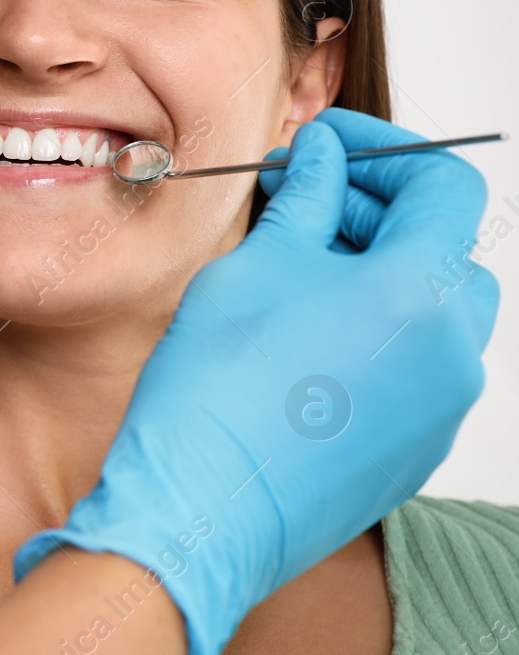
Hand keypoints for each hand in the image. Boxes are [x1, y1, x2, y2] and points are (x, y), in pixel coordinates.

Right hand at [12, 107, 498, 654]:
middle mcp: (453, 352)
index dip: (384, 150)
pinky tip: (304, 338)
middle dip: (378, 213)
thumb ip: (304, 202)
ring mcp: (441, 409)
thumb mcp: (254, 268)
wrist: (201, 509)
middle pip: (446, 249)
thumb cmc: (216, 391)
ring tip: (299, 272)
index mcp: (421, 293)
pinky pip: (416, 370)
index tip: (329, 145)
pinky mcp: (415, 451)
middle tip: (305, 199)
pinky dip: (377, 335)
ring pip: (436, 313)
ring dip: (380, 275)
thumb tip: (319, 161)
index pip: (443, 187)